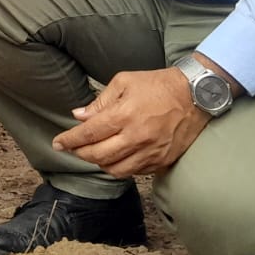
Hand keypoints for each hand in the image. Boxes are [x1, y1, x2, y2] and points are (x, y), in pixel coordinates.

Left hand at [51, 68, 209, 177]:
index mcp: (124, 115)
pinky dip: (120, 167)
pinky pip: (134, 172)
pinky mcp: (162, 161)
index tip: (58, 143)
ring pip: (115, 170)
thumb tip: (79, 116)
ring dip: (99, 164)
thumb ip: (100, 101)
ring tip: (92, 153)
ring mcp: (150, 152)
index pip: (89, 134)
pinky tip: (114, 158)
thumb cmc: (158, 85)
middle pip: (98, 156)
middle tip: (71, 148)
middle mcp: (136, 137)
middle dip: (80, 153)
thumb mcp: (124, 82)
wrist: (196, 95)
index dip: (70, 140)